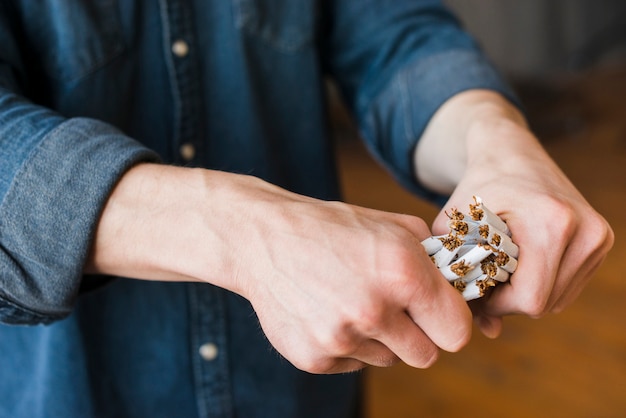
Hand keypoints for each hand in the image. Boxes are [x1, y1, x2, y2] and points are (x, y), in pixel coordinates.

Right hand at [229, 177, 472, 372]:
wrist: (264, 239)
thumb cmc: (332, 229)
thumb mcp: (392, 225)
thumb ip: (434, 259)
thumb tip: (458, 289)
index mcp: (403, 274)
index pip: (457, 334)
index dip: (449, 322)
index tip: (436, 313)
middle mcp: (373, 311)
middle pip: (426, 356)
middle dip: (417, 334)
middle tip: (394, 308)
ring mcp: (341, 338)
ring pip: (388, 359)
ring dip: (380, 338)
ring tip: (352, 301)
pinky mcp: (314, 358)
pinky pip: (353, 363)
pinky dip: (348, 344)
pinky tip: (328, 311)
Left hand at [415, 90, 612, 337]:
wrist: (509, 152)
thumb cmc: (477, 188)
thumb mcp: (455, 227)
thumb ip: (460, 277)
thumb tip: (489, 332)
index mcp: (551, 222)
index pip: (530, 299)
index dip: (496, 305)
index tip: (474, 291)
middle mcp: (585, 230)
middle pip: (545, 303)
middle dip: (508, 302)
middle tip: (482, 282)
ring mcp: (598, 235)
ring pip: (558, 299)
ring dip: (525, 295)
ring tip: (498, 270)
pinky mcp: (601, 239)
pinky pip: (568, 285)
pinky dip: (541, 284)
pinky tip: (519, 265)